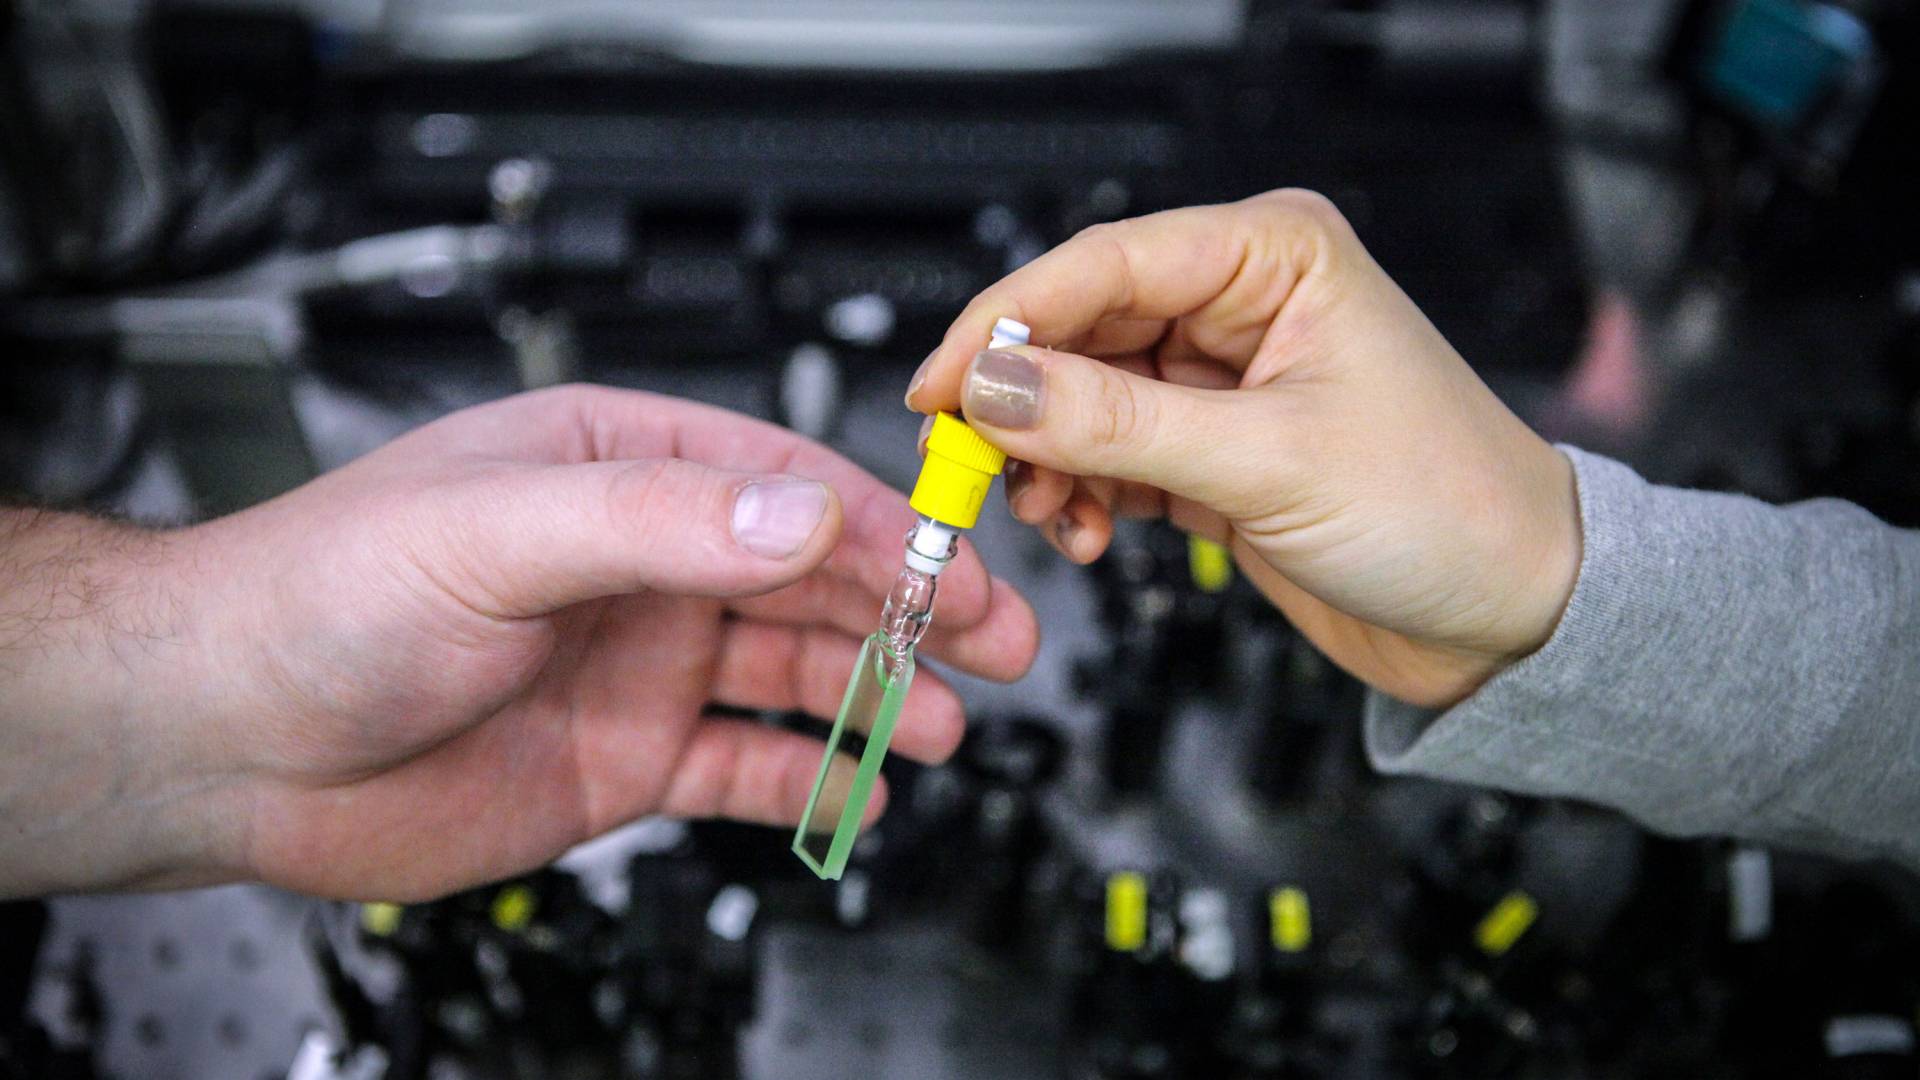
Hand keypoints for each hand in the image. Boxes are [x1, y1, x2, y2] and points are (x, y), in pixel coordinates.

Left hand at [3, 386, 1035, 899]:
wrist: (226, 740)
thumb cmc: (320, 596)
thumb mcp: (496, 530)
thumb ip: (656, 520)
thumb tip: (798, 511)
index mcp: (616, 470)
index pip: (781, 482)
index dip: (879, 521)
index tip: (951, 562)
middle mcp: (641, 563)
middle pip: (809, 576)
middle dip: (909, 607)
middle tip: (997, 638)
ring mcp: (638, 662)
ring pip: (791, 672)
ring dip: (875, 693)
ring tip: (944, 723)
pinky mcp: (623, 757)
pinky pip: (742, 764)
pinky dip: (807, 776)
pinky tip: (857, 788)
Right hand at [907, 189, 1577, 708]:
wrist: (1510, 617)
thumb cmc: (1448, 511)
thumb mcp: (1267, 461)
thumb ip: (1116, 421)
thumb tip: (995, 384)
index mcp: (1276, 255)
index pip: (1102, 264)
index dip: (1007, 323)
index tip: (940, 386)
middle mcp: (1243, 302)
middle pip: (1078, 329)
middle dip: (1023, 404)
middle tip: (973, 464)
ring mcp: (1222, 377)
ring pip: (1081, 397)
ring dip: (1051, 461)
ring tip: (1057, 515)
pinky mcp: (1210, 445)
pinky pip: (1108, 453)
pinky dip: (1084, 494)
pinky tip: (1094, 532)